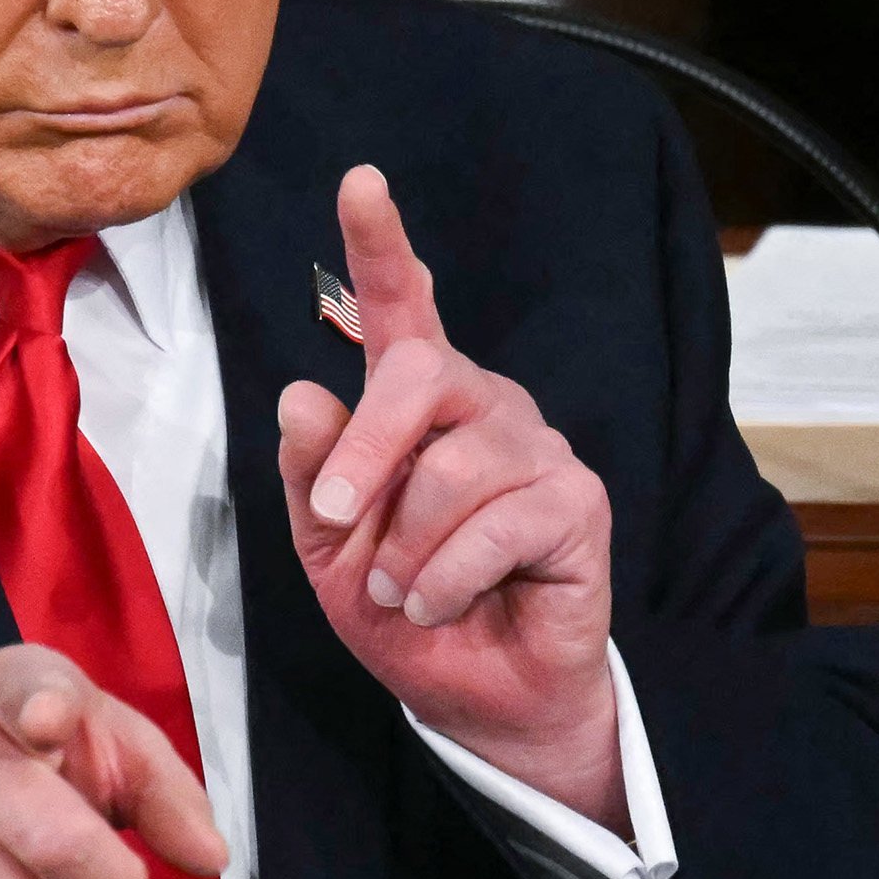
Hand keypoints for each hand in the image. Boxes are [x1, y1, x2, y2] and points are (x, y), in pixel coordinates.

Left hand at [279, 166, 628, 829]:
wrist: (475, 699)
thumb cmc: (404, 610)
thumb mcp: (328, 549)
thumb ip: (308, 473)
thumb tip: (302, 391)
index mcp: (417, 405)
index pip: (400, 306)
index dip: (380, 243)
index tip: (362, 180)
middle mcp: (483, 407)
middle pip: (419, 371)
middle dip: (363, 452)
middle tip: (335, 521)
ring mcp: (537, 449)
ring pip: (451, 466)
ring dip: (405, 546)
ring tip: (404, 590)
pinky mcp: (576, 505)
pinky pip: (496, 524)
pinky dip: (448, 575)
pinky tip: (442, 601)